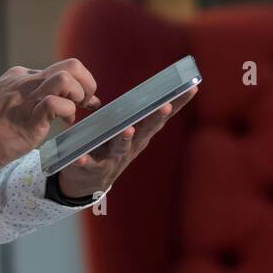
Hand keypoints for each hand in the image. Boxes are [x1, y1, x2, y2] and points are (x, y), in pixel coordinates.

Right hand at [0, 58, 99, 174]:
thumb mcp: (2, 105)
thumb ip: (21, 101)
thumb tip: (42, 107)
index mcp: (19, 78)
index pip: (57, 70)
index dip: (77, 84)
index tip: (82, 100)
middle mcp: (25, 82)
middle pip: (70, 65)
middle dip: (87, 82)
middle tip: (87, 102)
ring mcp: (27, 97)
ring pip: (67, 77)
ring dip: (81, 94)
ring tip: (77, 112)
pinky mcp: (28, 117)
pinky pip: (58, 103)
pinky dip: (68, 112)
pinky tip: (64, 124)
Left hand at [56, 85, 197, 200]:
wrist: (88, 183)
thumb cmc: (110, 149)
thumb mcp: (128, 132)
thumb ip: (135, 114)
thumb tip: (150, 89)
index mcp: (140, 135)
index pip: (161, 117)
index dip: (177, 104)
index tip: (191, 89)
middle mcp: (131, 146)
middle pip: (146, 130)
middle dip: (156, 118)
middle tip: (166, 106)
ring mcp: (113, 158)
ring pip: (121, 147)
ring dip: (125, 138)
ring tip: (128, 130)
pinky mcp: (93, 167)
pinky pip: (89, 163)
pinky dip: (85, 160)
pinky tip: (81, 157)